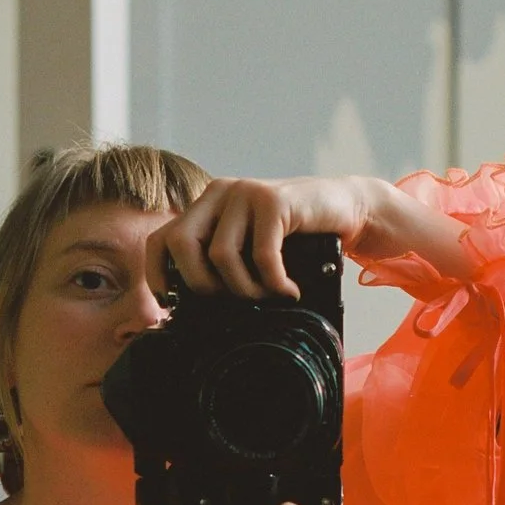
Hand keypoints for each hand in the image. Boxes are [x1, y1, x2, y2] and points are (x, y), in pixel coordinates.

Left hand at [150, 174, 475, 301]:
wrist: (345, 207)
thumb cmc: (296, 238)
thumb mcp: (250, 248)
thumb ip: (221, 264)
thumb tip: (190, 310)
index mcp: (206, 205)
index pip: (160, 240)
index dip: (158, 277)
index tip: (175, 307)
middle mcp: (220, 193)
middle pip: (181, 246)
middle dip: (200, 286)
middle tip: (227, 304)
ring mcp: (246, 193)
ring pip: (220, 255)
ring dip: (244, 289)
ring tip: (266, 298)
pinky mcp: (275, 201)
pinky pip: (261, 254)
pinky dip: (274, 282)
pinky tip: (289, 291)